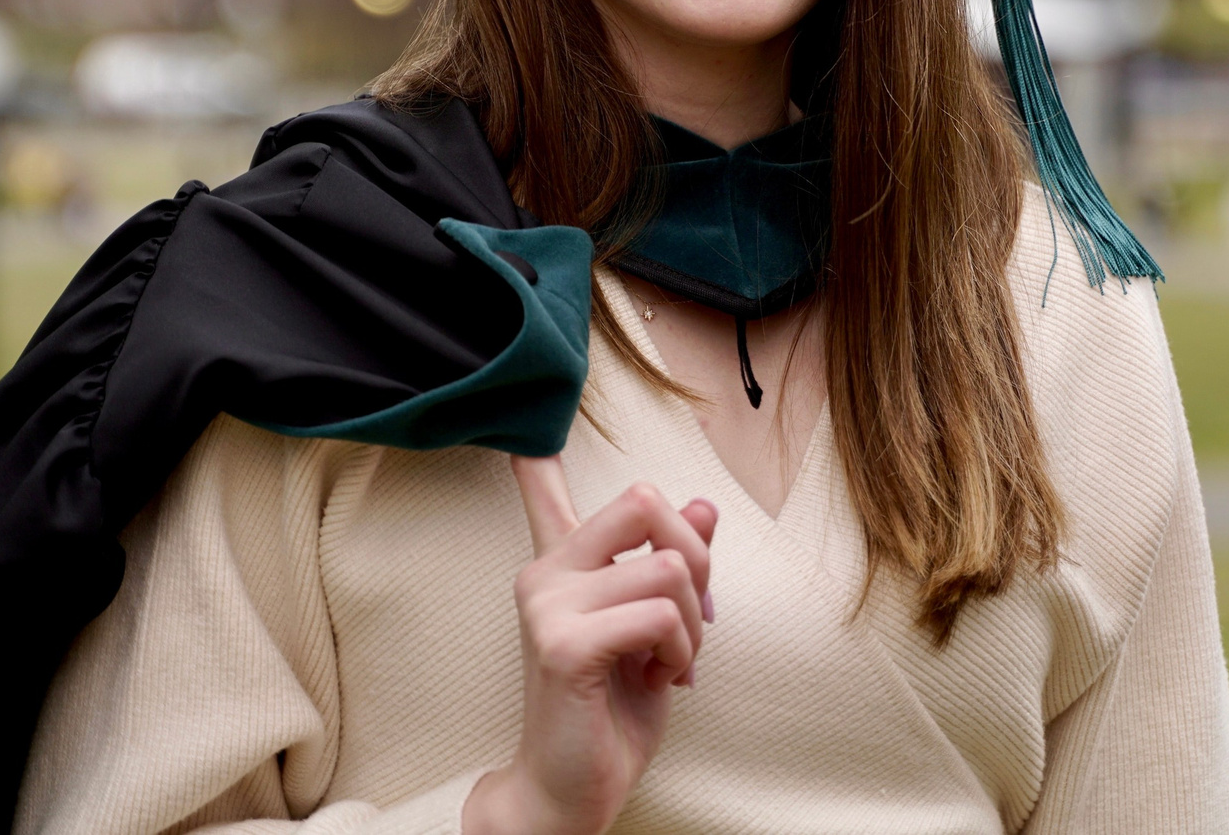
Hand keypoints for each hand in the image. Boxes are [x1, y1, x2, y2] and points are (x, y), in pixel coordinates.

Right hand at [461, 457, 718, 834]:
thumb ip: (669, 566)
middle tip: (692, 615)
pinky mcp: (563, 645)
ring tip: (673, 660)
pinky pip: (659, 614)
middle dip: (694, 555)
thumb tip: (703, 504)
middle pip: (643, 502)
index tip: (526, 438)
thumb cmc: (612, 710)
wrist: (572, 791)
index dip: (540, 460)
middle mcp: (545, 574)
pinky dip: (683, 649)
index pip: (544, 491)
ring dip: (695, 623)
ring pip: (667, 567)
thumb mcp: (656, 628)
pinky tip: (664, 677)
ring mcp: (548, 605)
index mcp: (561, 565)